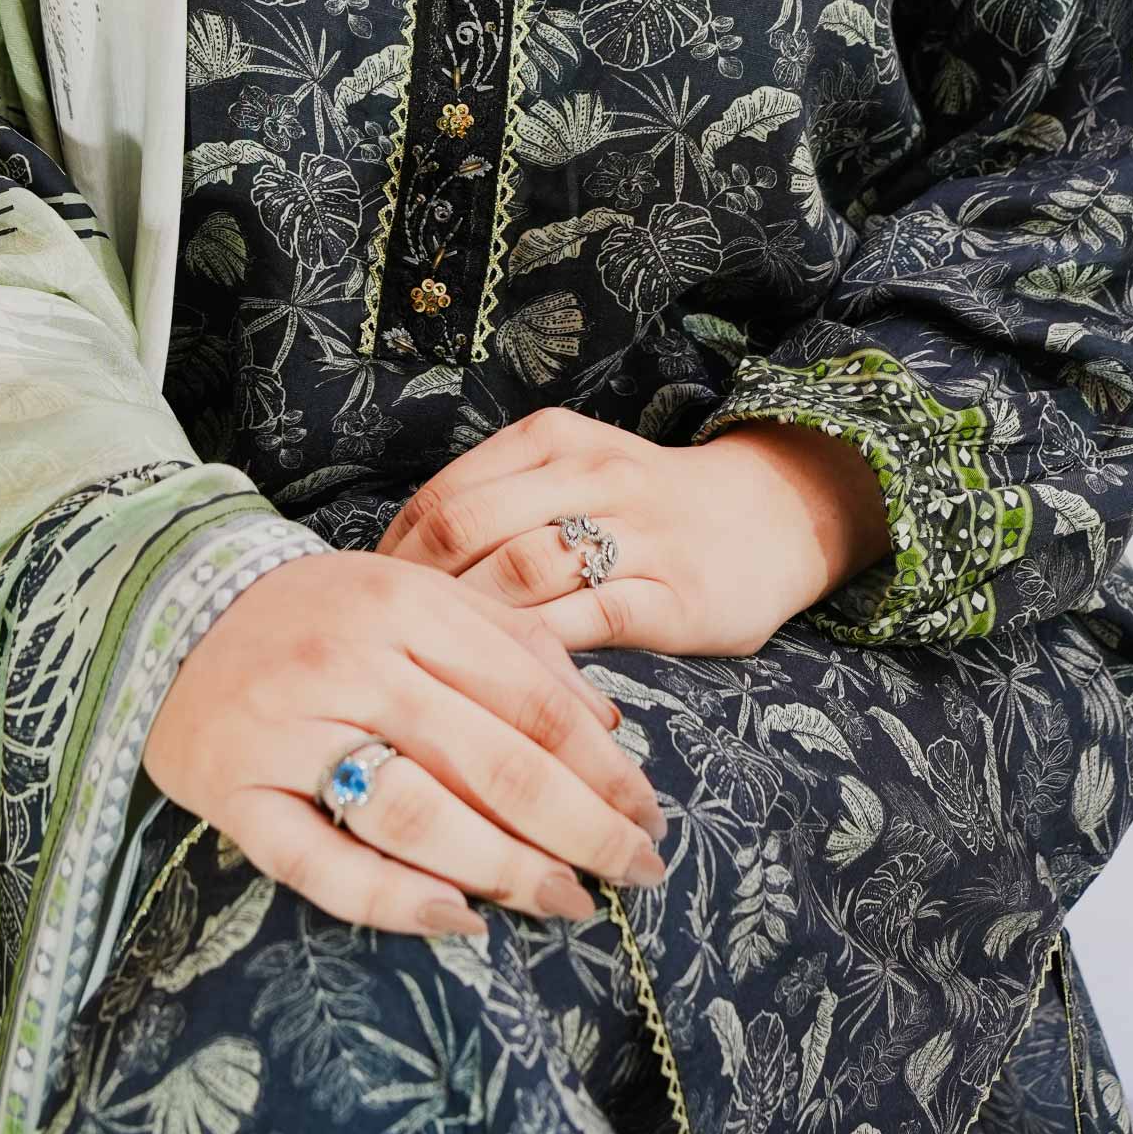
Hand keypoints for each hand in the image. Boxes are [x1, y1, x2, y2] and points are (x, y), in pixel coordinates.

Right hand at [140, 545, 671, 941]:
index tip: (649, 815)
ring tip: (566, 902)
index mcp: (405, 604)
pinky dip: (393, 898)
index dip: (600, 765)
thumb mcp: (413, 595)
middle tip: (635, 873)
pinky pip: (321, 862)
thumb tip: (607, 724)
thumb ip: (511, 643)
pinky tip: (458, 919)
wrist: (167, 610)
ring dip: (504, 867)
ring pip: (417, 813)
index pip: (529, 695)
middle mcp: (352, 662)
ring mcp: (291, 731)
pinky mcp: (238, 795)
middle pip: (490, 761)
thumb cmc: (315, 613)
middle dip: (579, 828)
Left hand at [373, 404, 893, 657]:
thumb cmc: (644, 510)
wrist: (769, 516)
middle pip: (470, 527)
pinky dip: (539, 657)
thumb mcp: (569, 477)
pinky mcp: (673, 592)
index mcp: (551, 440)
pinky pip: (588, 622)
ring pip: (523, 573)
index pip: (445, 493)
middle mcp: (589, 472)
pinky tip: (512, 692)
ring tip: (435, 678)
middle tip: (385, 652)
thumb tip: (390, 571)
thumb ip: (496, 507)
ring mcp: (635, 531)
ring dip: (469, 629)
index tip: (364, 607)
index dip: (393, 556)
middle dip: (416, 595)